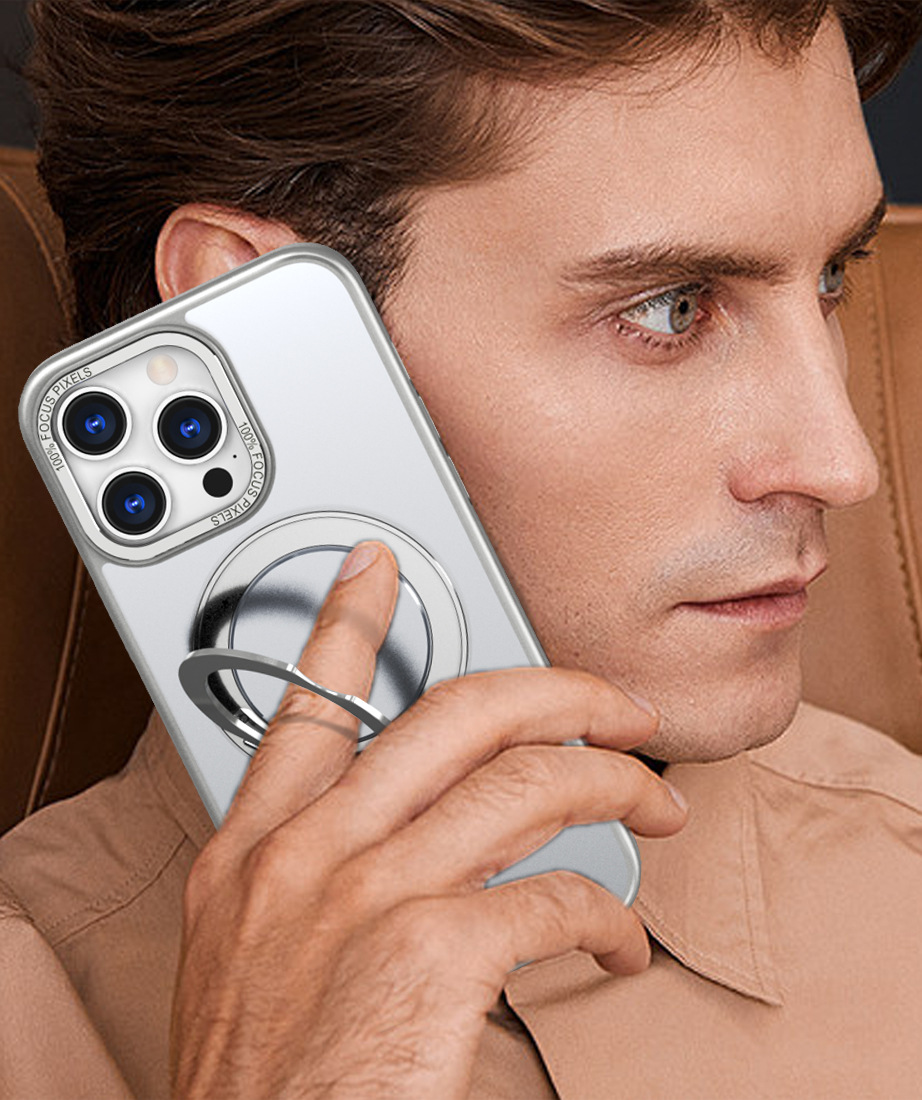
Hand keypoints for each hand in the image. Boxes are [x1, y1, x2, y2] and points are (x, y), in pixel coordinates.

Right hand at [169, 540, 688, 1098]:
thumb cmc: (258, 1083)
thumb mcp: (245, 955)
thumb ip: (308, 876)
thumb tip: (398, 834)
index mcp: (254, 851)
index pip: (305, 708)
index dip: (344, 627)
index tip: (375, 569)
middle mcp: (310, 855)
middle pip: (455, 716)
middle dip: (559, 691)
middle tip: (615, 703)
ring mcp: (371, 895)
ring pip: (526, 784)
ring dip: (613, 785)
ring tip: (654, 806)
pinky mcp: (433, 953)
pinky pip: (556, 896)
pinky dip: (609, 914)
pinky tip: (619, 943)